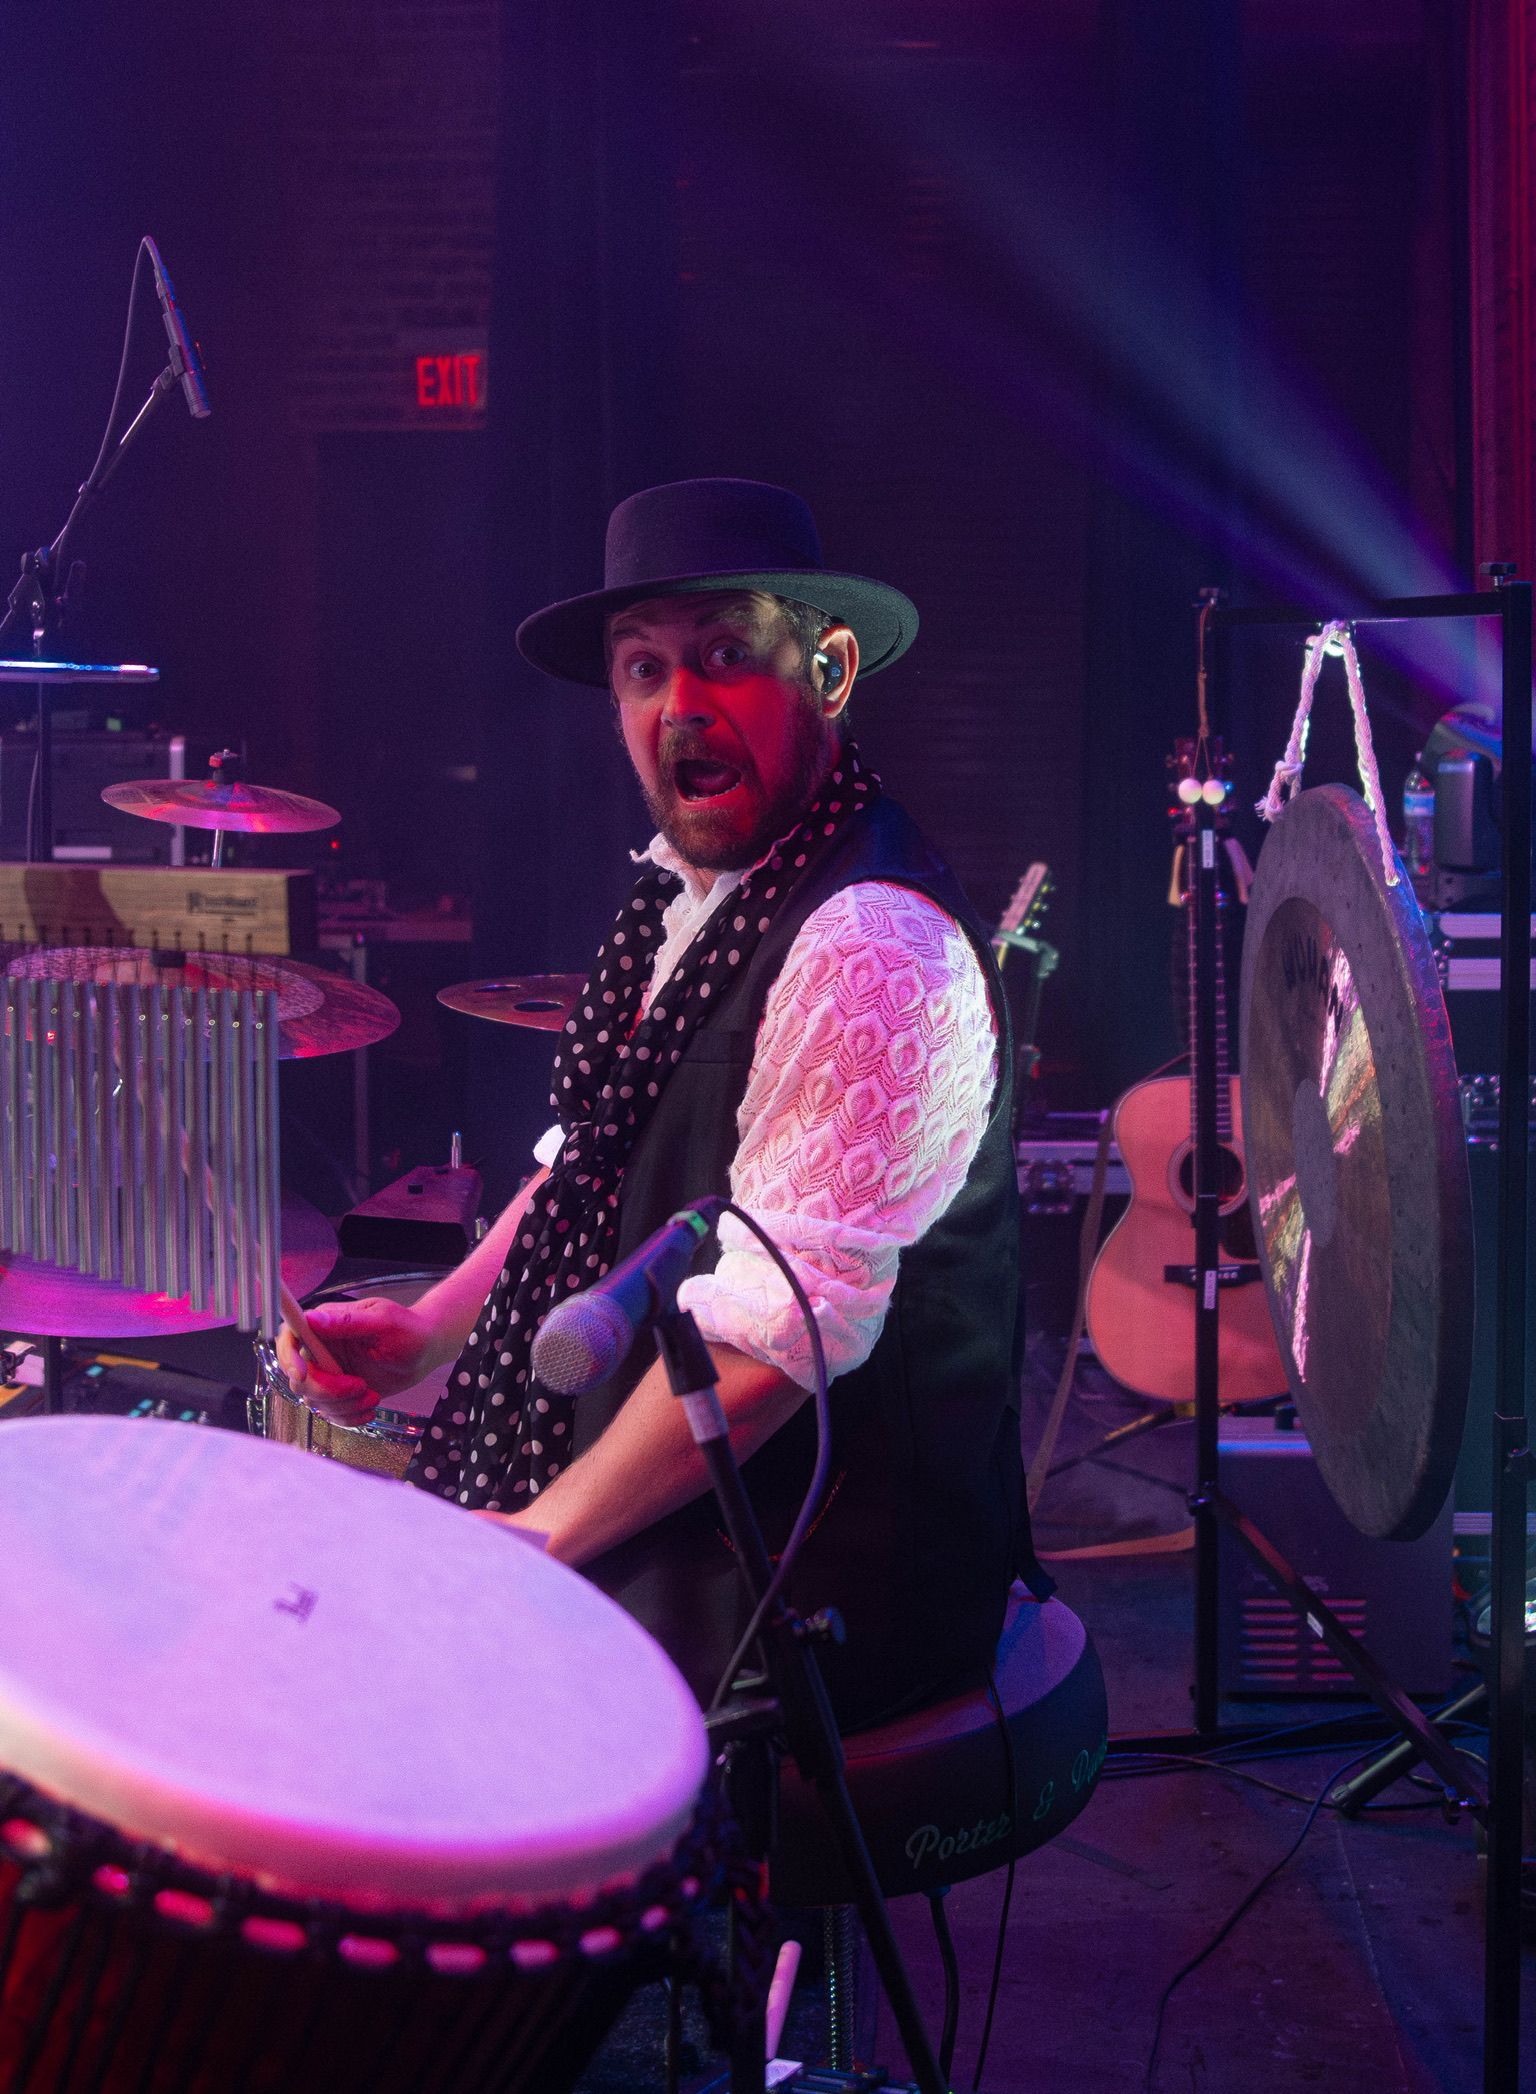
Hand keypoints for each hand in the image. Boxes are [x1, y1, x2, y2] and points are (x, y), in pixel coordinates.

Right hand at [275, 1297, 438, 1427]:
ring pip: (314, 1400)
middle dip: (327, 1390)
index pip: (290, 1339)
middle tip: (359, 1387)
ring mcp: (328, 1373)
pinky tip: (369, 1407)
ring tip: (372, 1395)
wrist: (425, 1351)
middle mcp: (321, 1349)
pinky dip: (349, 1417)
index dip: (288, 1358)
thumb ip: (348, 1321)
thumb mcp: (383, 1322)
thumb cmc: (409, 1330)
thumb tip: (313, 1318)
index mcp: (326, 1324)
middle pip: (299, 1378)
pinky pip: (330, 1413)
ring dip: (343, 1406)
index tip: (303, 1374)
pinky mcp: (339, 1393)